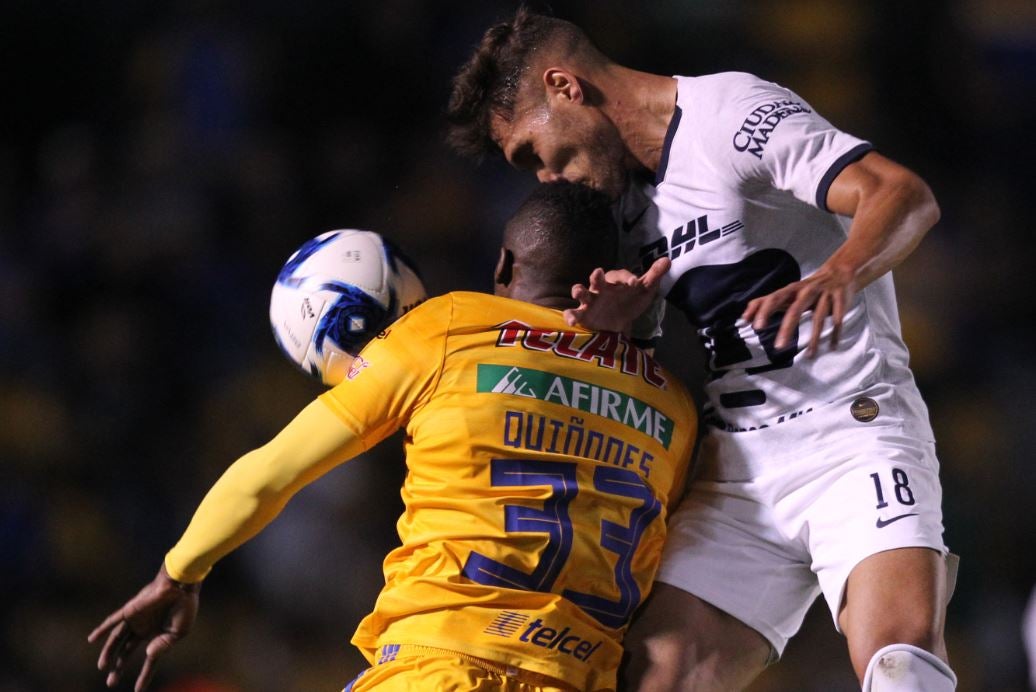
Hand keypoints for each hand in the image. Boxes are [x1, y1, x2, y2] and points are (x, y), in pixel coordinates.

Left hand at [88, 564, 200, 690]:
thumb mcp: (179, 632)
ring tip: (102, 668)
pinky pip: (113, 621)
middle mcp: (143, 629)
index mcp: (157, 635)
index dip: (144, 675)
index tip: (137, 690)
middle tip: (111, 682)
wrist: (182, 586)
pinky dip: (102, 629)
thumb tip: (149, 655)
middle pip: (126, 651)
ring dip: (108, 653)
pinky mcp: (130, 610)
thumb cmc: (184, 607)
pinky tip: (92, 639)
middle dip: (119, 666)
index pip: (149, 659)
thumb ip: (164, 645)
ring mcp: (135, 620)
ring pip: (117, 640)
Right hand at [563, 257, 670, 334]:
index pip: (620, 275)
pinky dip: (571, 316)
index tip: (634, 282)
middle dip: (597, 276)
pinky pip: (574, 313)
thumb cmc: (629, 302)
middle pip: (597, 279)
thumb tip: (667, 259)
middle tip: (598, 272)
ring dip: (578, 290)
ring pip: (582, 292)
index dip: (627, 278)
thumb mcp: (643, 291)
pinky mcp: (583, 314)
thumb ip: (653, 276)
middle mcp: (601, 288)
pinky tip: (572, 321)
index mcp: (615, 281)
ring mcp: (590, 301)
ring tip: (578, 291)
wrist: (617, 324)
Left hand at [741, 266, 854, 356]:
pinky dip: (836, 333)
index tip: (756, 327)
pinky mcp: (840, 299)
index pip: (774, 299)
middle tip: (778, 347)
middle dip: (787, 328)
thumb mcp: (786, 293)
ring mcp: (824, 294)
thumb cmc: (806, 288)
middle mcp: (806, 291)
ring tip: (809, 356)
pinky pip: (838, 319)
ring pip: (818, 318)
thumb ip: (766, 303)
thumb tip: (744, 318)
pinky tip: (832, 347)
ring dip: (815, 338)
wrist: (839, 272)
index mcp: (791, 290)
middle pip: (795, 310)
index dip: (764, 311)